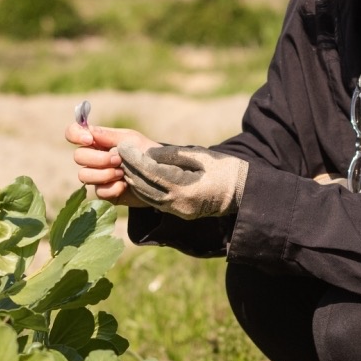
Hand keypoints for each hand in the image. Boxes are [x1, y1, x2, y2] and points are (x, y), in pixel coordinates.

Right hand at [65, 117, 149, 207]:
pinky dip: (113, 188)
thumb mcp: (131, 140)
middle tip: (118, 159)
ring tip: (123, 173)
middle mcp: (94, 157)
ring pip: (84, 175)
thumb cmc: (148, 153)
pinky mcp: (105, 192)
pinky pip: (98, 191)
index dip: (75, 135)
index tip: (89, 140)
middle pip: (78, 156)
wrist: (162, 177)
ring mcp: (98, 175)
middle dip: (98, 159)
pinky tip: (125, 185)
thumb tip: (89, 130)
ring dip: (105, 174)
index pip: (73, 133)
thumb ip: (109, 136)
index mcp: (99, 140)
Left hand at [116, 143, 247, 219]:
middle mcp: (178, 204)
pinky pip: (154, 201)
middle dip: (129, 169)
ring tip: (125, 163)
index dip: (134, 159)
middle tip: (118, 153)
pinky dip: (143, 188)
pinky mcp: (178, 213)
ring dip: (133, 179)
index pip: (151, 173)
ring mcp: (178, 211)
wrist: (241, 192)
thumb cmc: (223, 168)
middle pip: (144, 186)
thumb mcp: (200, 156)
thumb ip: (173, 155)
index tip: (123, 146)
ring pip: (146, 196)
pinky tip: (137, 176)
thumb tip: (147, 153)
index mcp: (185, 189)